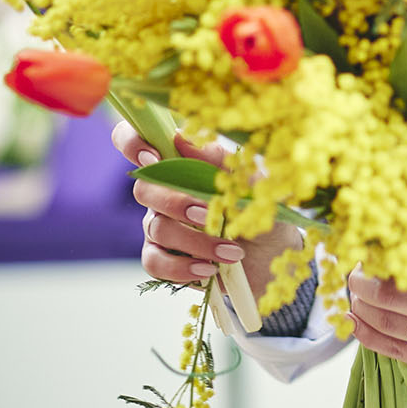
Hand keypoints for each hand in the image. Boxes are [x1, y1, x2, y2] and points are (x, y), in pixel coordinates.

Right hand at [112, 123, 302, 301]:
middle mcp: (164, 193)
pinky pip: (154, 262)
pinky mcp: (164, 259)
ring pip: (157, 228)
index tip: (152, 157)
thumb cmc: (259, 210)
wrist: (275, 255)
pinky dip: (181, 268)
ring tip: (231, 251)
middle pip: (143, 189)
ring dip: (194, 241)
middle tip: (208, 215)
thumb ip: (218, 160)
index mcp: (181, 165)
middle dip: (176, 203)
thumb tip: (181, 138)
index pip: (137, 143)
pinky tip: (209, 270)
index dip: (131, 143)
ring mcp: (161, 226)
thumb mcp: (250, 182)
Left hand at [347, 258, 406, 388]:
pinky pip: (399, 352)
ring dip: (363, 308)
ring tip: (353, 295)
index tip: (365, 245)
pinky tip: (357, 323)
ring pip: (390, 324)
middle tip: (352, 271)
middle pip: (391, 295)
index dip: (381, 252)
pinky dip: (372, 336)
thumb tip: (402, 233)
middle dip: (362, 281)